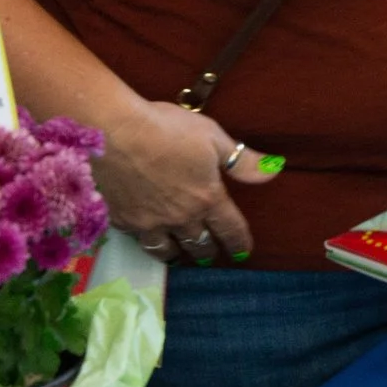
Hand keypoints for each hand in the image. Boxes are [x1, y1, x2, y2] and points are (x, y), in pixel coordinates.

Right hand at [97, 100, 270, 263]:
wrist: (112, 133)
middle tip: (212, 256)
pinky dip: (147, 243)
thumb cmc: (167, 129)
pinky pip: (139, 240)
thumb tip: (274, 171)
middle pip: (200, 244)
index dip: (240, 242)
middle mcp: (181, 218)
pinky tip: (146, 240)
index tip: (244, 252)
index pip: (231, 229)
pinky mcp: (121, 221)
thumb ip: (243, 161)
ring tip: (180, 256)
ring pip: (167, 249)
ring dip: (178, 254)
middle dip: (209, 250)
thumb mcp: (213, 138)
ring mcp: (149, 223)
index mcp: (208, 198)